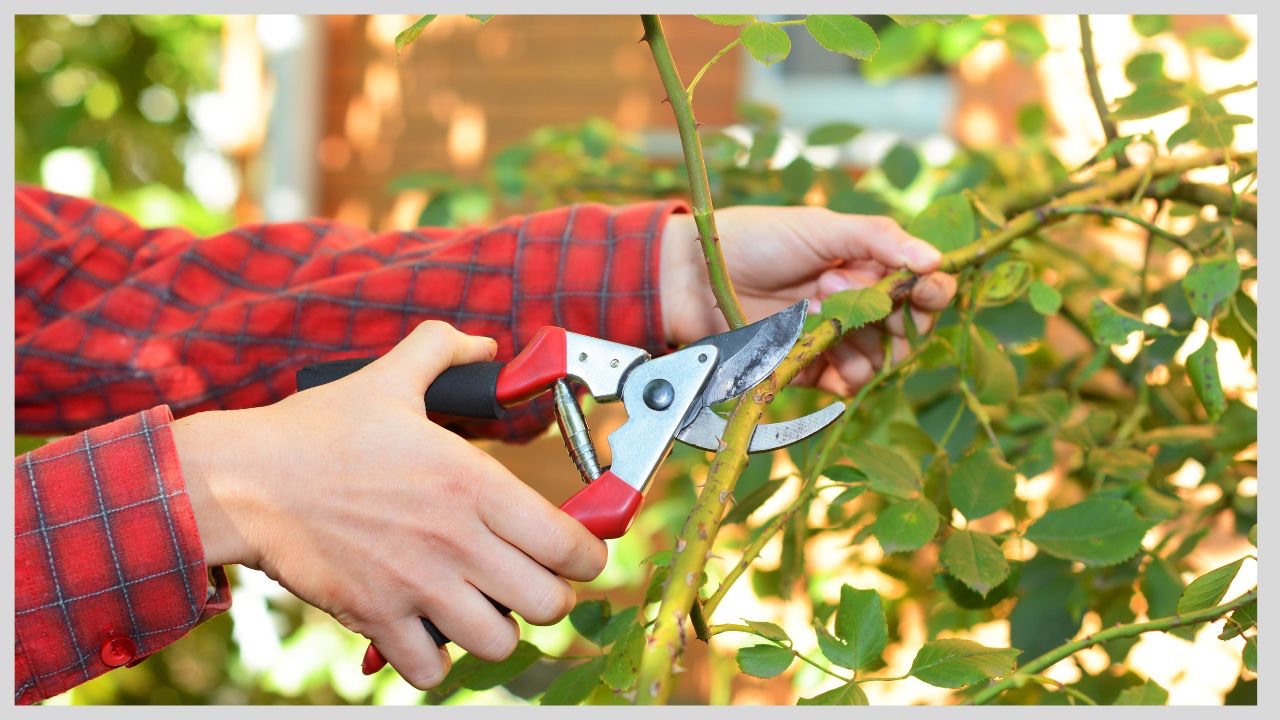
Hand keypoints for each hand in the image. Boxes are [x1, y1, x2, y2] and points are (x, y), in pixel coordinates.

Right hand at [172, 321, 607, 689]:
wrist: (245, 480)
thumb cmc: (318, 432)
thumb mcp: (390, 378)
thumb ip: (442, 350)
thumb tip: (483, 344)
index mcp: (473, 482)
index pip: (569, 545)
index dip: (588, 557)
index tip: (579, 555)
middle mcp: (457, 540)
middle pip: (548, 603)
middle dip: (549, 597)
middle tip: (530, 582)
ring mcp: (417, 585)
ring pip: (499, 643)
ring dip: (497, 630)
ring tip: (482, 609)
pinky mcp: (376, 618)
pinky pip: (431, 671)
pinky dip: (436, 661)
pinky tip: (429, 632)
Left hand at [660, 206, 956, 394]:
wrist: (696, 276)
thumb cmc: (757, 240)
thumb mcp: (821, 227)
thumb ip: (878, 239)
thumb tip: (935, 259)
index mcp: (867, 265)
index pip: (921, 287)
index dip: (931, 291)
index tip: (927, 288)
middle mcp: (858, 304)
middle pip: (908, 329)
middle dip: (890, 314)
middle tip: (838, 285)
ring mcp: (835, 339)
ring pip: (881, 358)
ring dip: (860, 338)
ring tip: (814, 306)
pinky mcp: (811, 368)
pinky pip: (848, 382)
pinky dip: (845, 372)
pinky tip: (819, 347)